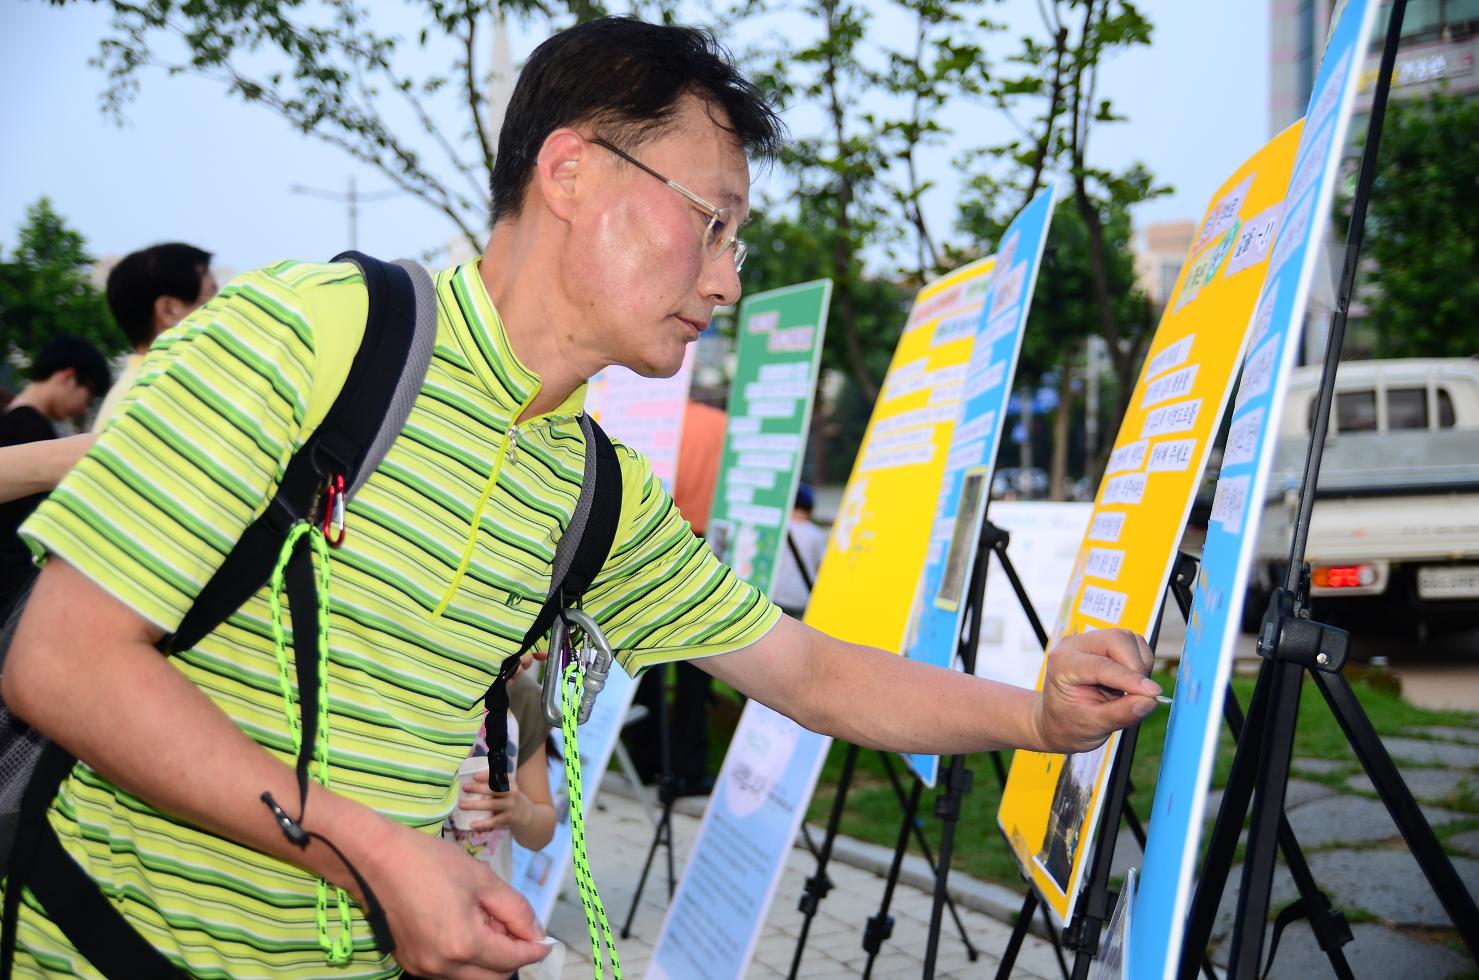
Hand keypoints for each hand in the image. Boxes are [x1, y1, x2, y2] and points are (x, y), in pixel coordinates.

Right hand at [365, 820, 547, 978]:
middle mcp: (442, 966)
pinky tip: (467, 926)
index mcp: (462, 943)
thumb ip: (515, 909)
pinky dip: (467, 957)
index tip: (545, 940)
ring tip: (487, 920)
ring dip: (490, 958)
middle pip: (494, 978)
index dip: (533, 949)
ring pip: (472, 977)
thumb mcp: (482, 879)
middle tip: (515, 926)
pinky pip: (450, 971)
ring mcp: (423, 968)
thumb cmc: (428, 862)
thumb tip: (534, 932)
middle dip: (512, 956)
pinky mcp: (411, 963)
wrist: (376, 860)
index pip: (511, 960)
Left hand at [458, 768, 531, 833]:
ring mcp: (510, 805)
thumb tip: (470, 775)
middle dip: (478, 788)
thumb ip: (494, 781)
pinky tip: (472, 824)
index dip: (487, 776)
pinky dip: (482, 823)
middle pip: (494, 790)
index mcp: (510, 782)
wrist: (526, 814)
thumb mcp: (507, 786)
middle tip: (464, 787)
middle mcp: (512, 792)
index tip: (475, 776)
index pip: (499, 776)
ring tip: (461, 805)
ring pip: (491, 805)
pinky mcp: (508, 818)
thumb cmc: (509, 797)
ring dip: (475, 805)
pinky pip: (494, 821)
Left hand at [1032, 629, 1161, 753]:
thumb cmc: (1070, 723)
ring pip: (1129, 639)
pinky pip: (1134, 644)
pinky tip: (1129, 681)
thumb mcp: (1094, 726)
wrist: (1060, 720)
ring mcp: (1090, 640)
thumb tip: (1151, 700)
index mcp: (1063, 664)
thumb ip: (1122, 713)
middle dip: (1136, 667)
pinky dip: (1141, 662)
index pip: (1101, 665)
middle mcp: (1074, 645)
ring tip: (1128, 691)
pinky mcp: (1106, 642)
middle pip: (1117, 640)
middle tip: (1140, 695)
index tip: (1153, 693)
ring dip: (1140, 665)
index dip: (1130, 679)